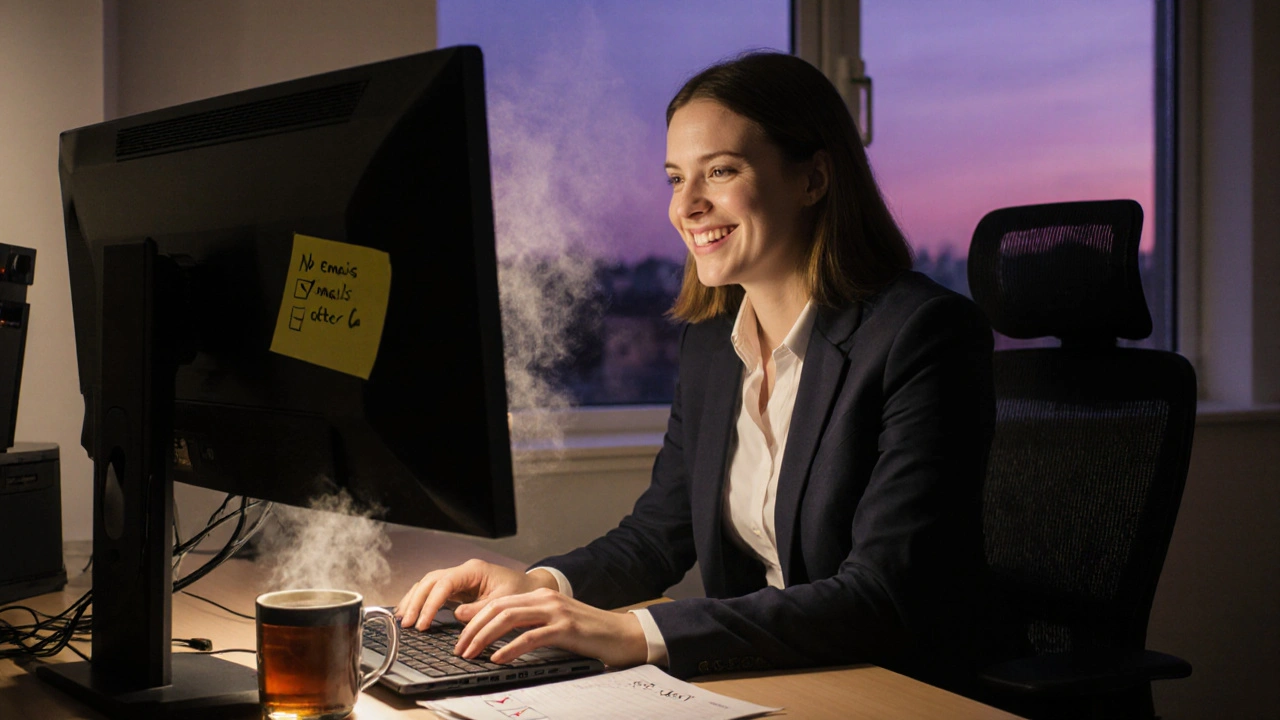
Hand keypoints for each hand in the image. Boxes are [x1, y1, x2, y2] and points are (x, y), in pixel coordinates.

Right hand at [394, 559, 556, 630]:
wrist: (530, 589)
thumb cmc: (520, 593)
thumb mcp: (504, 602)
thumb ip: (480, 609)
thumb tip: (458, 614)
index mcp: (473, 570)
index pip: (444, 583)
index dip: (430, 603)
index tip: (423, 623)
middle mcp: (463, 571)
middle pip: (430, 581)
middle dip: (416, 602)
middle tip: (406, 624)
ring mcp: (458, 579)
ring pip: (428, 584)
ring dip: (414, 600)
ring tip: (402, 619)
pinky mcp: (457, 588)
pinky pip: (433, 592)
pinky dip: (421, 601)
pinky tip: (411, 613)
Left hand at [453, 588, 647, 668]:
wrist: (623, 634)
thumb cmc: (590, 633)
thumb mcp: (555, 624)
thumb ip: (530, 625)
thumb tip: (498, 639)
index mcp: (541, 596)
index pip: (498, 603)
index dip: (475, 619)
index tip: (461, 638)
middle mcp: (546, 599)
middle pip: (498, 608)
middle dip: (473, 628)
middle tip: (459, 648)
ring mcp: (556, 611)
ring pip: (509, 618)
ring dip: (484, 637)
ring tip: (471, 654)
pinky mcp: (566, 628)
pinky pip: (530, 637)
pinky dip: (510, 648)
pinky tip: (498, 658)